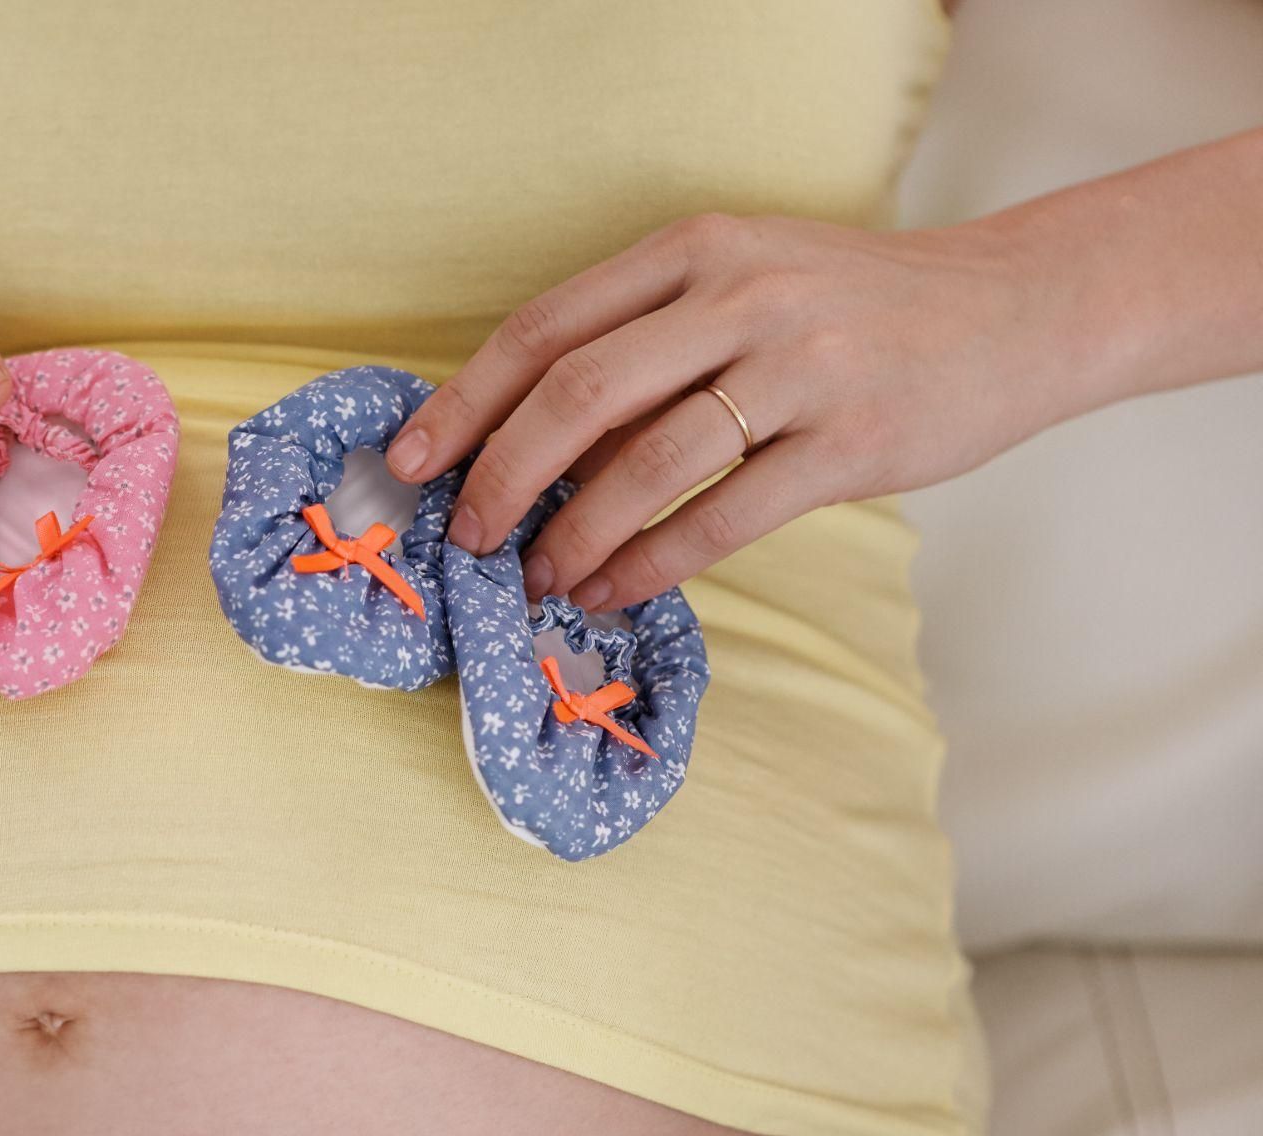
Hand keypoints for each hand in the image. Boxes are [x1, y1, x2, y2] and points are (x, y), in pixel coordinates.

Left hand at [383, 212, 1085, 608]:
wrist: (1019, 307)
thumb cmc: (854, 309)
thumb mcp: (746, 284)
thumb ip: (648, 343)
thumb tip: (528, 446)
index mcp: (695, 251)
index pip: (544, 329)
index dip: (464, 402)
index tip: (411, 460)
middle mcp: (740, 296)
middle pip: (577, 393)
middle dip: (501, 475)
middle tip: (466, 536)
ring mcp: (801, 366)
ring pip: (645, 462)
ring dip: (574, 533)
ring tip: (539, 577)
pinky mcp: (853, 442)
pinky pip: (722, 516)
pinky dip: (651, 563)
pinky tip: (613, 589)